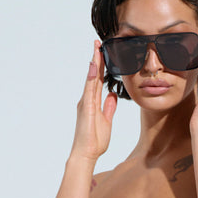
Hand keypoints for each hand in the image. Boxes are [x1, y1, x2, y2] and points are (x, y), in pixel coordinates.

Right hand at [70, 39, 117, 162]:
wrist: (86, 154)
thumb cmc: (94, 141)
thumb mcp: (106, 121)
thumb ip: (109, 107)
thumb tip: (113, 95)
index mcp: (93, 102)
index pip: (98, 80)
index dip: (101, 66)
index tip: (103, 52)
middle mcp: (87, 99)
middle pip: (93, 75)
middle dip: (96, 59)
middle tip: (98, 43)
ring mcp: (85, 103)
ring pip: (91, 79)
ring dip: (94, 63)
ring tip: (96, 48)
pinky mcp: (86, 108)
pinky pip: (90, 89)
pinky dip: (92, 77)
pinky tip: (94, 66)